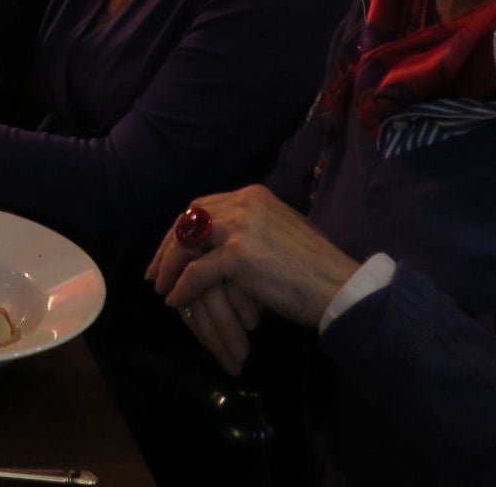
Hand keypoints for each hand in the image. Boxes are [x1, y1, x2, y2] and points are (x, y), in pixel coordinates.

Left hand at [145, 186, 360, 373]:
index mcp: (252, 195)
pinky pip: (195, 274)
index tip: (170, 250)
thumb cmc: (315, 266)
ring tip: (161, 288)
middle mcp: (242, 203)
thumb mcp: (279, 230)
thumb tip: (217, 241)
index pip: (203, 207)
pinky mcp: (237, 256)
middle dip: (167, 246)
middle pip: (187, 220)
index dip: (181, 230)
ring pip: (185, 244)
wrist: (340, 285)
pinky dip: (182, 288)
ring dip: (168, 267)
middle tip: (155, 272)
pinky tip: (176, 301)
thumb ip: (250, 227)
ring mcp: (238, 228)